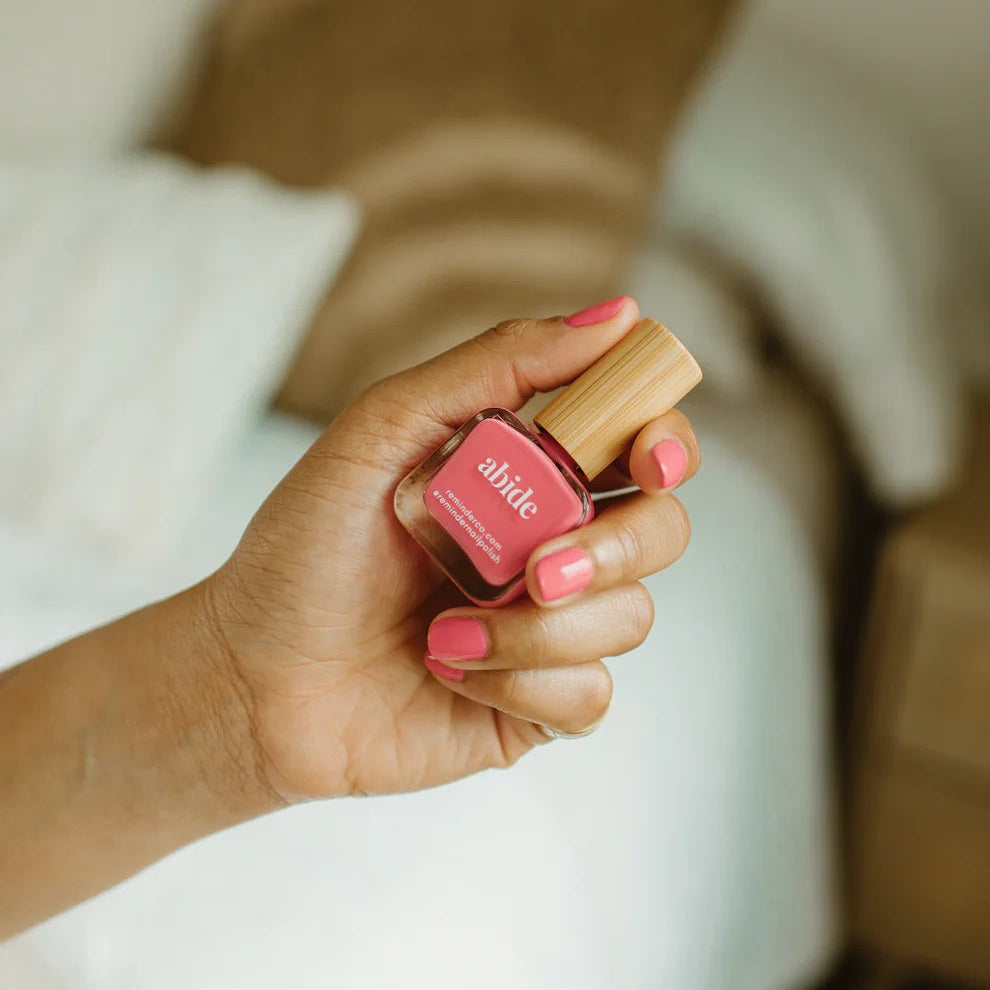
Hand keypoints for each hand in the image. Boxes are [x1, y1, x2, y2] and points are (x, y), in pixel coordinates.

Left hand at [205, 298, 698, 802]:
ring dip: (539, 631)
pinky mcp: (538, 705)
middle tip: (538, 570)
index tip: (647, 455)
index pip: (639, 444)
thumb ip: (495, 367)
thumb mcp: (383, 430)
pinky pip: (590, 695)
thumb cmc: (306, 546)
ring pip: (630, 618)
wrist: (252, 678)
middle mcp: (553, 545)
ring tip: (445, 635)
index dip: (665, 441)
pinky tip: (451, 674)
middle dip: (617, 548)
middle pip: (662, 530)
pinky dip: (523, 684)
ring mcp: (551, 628)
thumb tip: (615, 315)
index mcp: (526, 474)